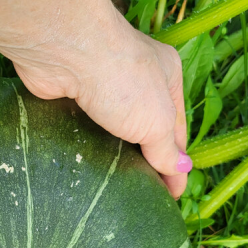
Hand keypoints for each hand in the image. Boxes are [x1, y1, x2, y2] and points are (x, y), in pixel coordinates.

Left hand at [4, 0, 190, 198]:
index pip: (177, 129)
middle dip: (143, 161)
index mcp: (166, 77)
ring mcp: (99, 86)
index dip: (175, 163)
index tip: (171, 195)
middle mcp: (134, 78)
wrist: (66, 50)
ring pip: (109, 130)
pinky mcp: (69, 95)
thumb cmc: (123, 79)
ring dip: (110, 155)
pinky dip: (83, 145)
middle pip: (143, 129)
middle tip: (141, 196)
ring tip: (112, 190)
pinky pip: (80, 127)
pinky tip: (83, 167)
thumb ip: (166, 149)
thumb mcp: (157, 122)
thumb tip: (181, 168)